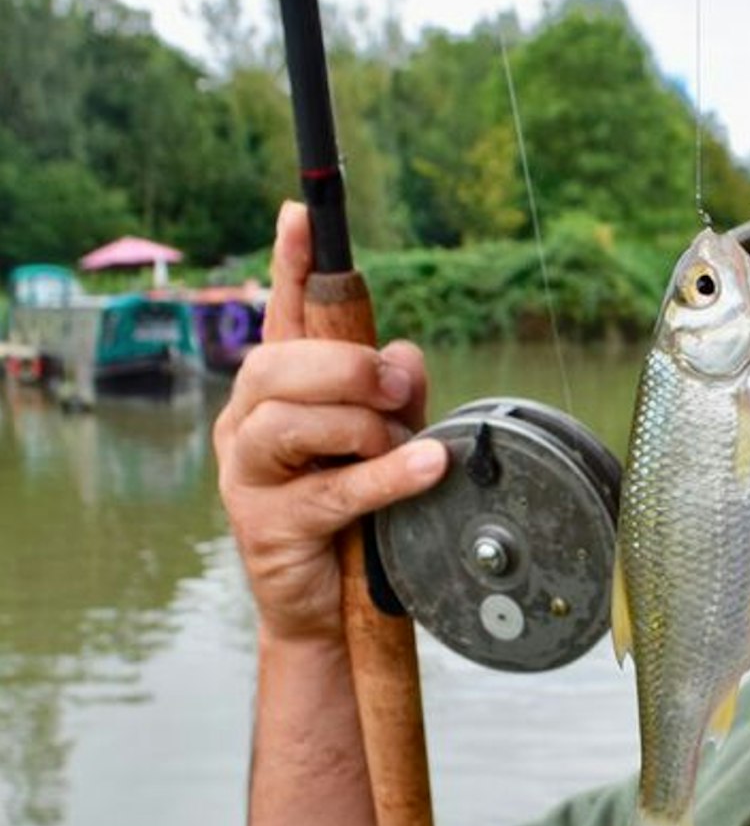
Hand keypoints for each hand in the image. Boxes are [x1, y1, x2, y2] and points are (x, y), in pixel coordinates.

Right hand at [214, 202, 446, 643]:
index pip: (279, 314)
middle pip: (281, 363)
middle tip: (399, 388)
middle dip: (350, 367)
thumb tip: (405, 353)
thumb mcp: (382, 442)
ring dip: (363, 427)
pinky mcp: (266, 523)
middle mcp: (246, 423)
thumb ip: (395, 394)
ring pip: (292, 421)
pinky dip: (387, 474)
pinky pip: (330, 487)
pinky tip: (428, 466)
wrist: (326, 611)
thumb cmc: (353, 516)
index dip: (289, 263)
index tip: (300, 214)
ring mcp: (245, 473)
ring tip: (404, 446)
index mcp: (275, 392)